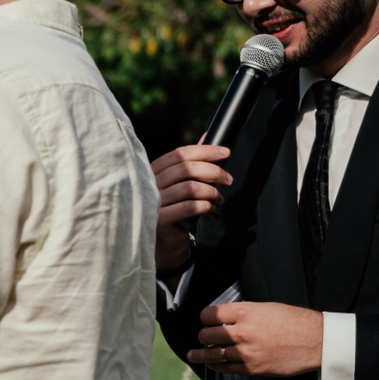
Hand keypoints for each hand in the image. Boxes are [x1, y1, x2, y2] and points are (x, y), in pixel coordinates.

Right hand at [151, 144, 232, 273]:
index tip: (226, 153)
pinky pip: (188, 207)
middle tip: (228, 180)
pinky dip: (205, 206)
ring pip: (190, 187)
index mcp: (154, 170)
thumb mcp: (181, 183)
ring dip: (212, 192)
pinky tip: (209, 208)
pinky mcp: (159, 220)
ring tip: (219, 199)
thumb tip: (208, 135)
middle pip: (186, 168)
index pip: (180, 153)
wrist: (163, 243)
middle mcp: (150, 184)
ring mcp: (152, 202)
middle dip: (214, 172)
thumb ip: (192, 161)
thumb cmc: (173, 208)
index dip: (205, 151)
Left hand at [190, 302, 322, 376]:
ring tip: (193, 354)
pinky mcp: (252, 368)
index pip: (210, 314)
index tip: (206, 320)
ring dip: (200, 354)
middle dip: (203, 335)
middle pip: (208, 335)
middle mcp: (243, 332)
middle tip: (203, 336)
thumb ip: (243, 313)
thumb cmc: (295, 321)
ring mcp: (246, 352)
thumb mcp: (267, 308)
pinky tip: (212, 364)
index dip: (205, 317)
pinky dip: (216, 366)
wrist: (317, 341)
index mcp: (246, 313)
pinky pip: (226, 369)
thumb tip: (225, 318)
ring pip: (212, 354)